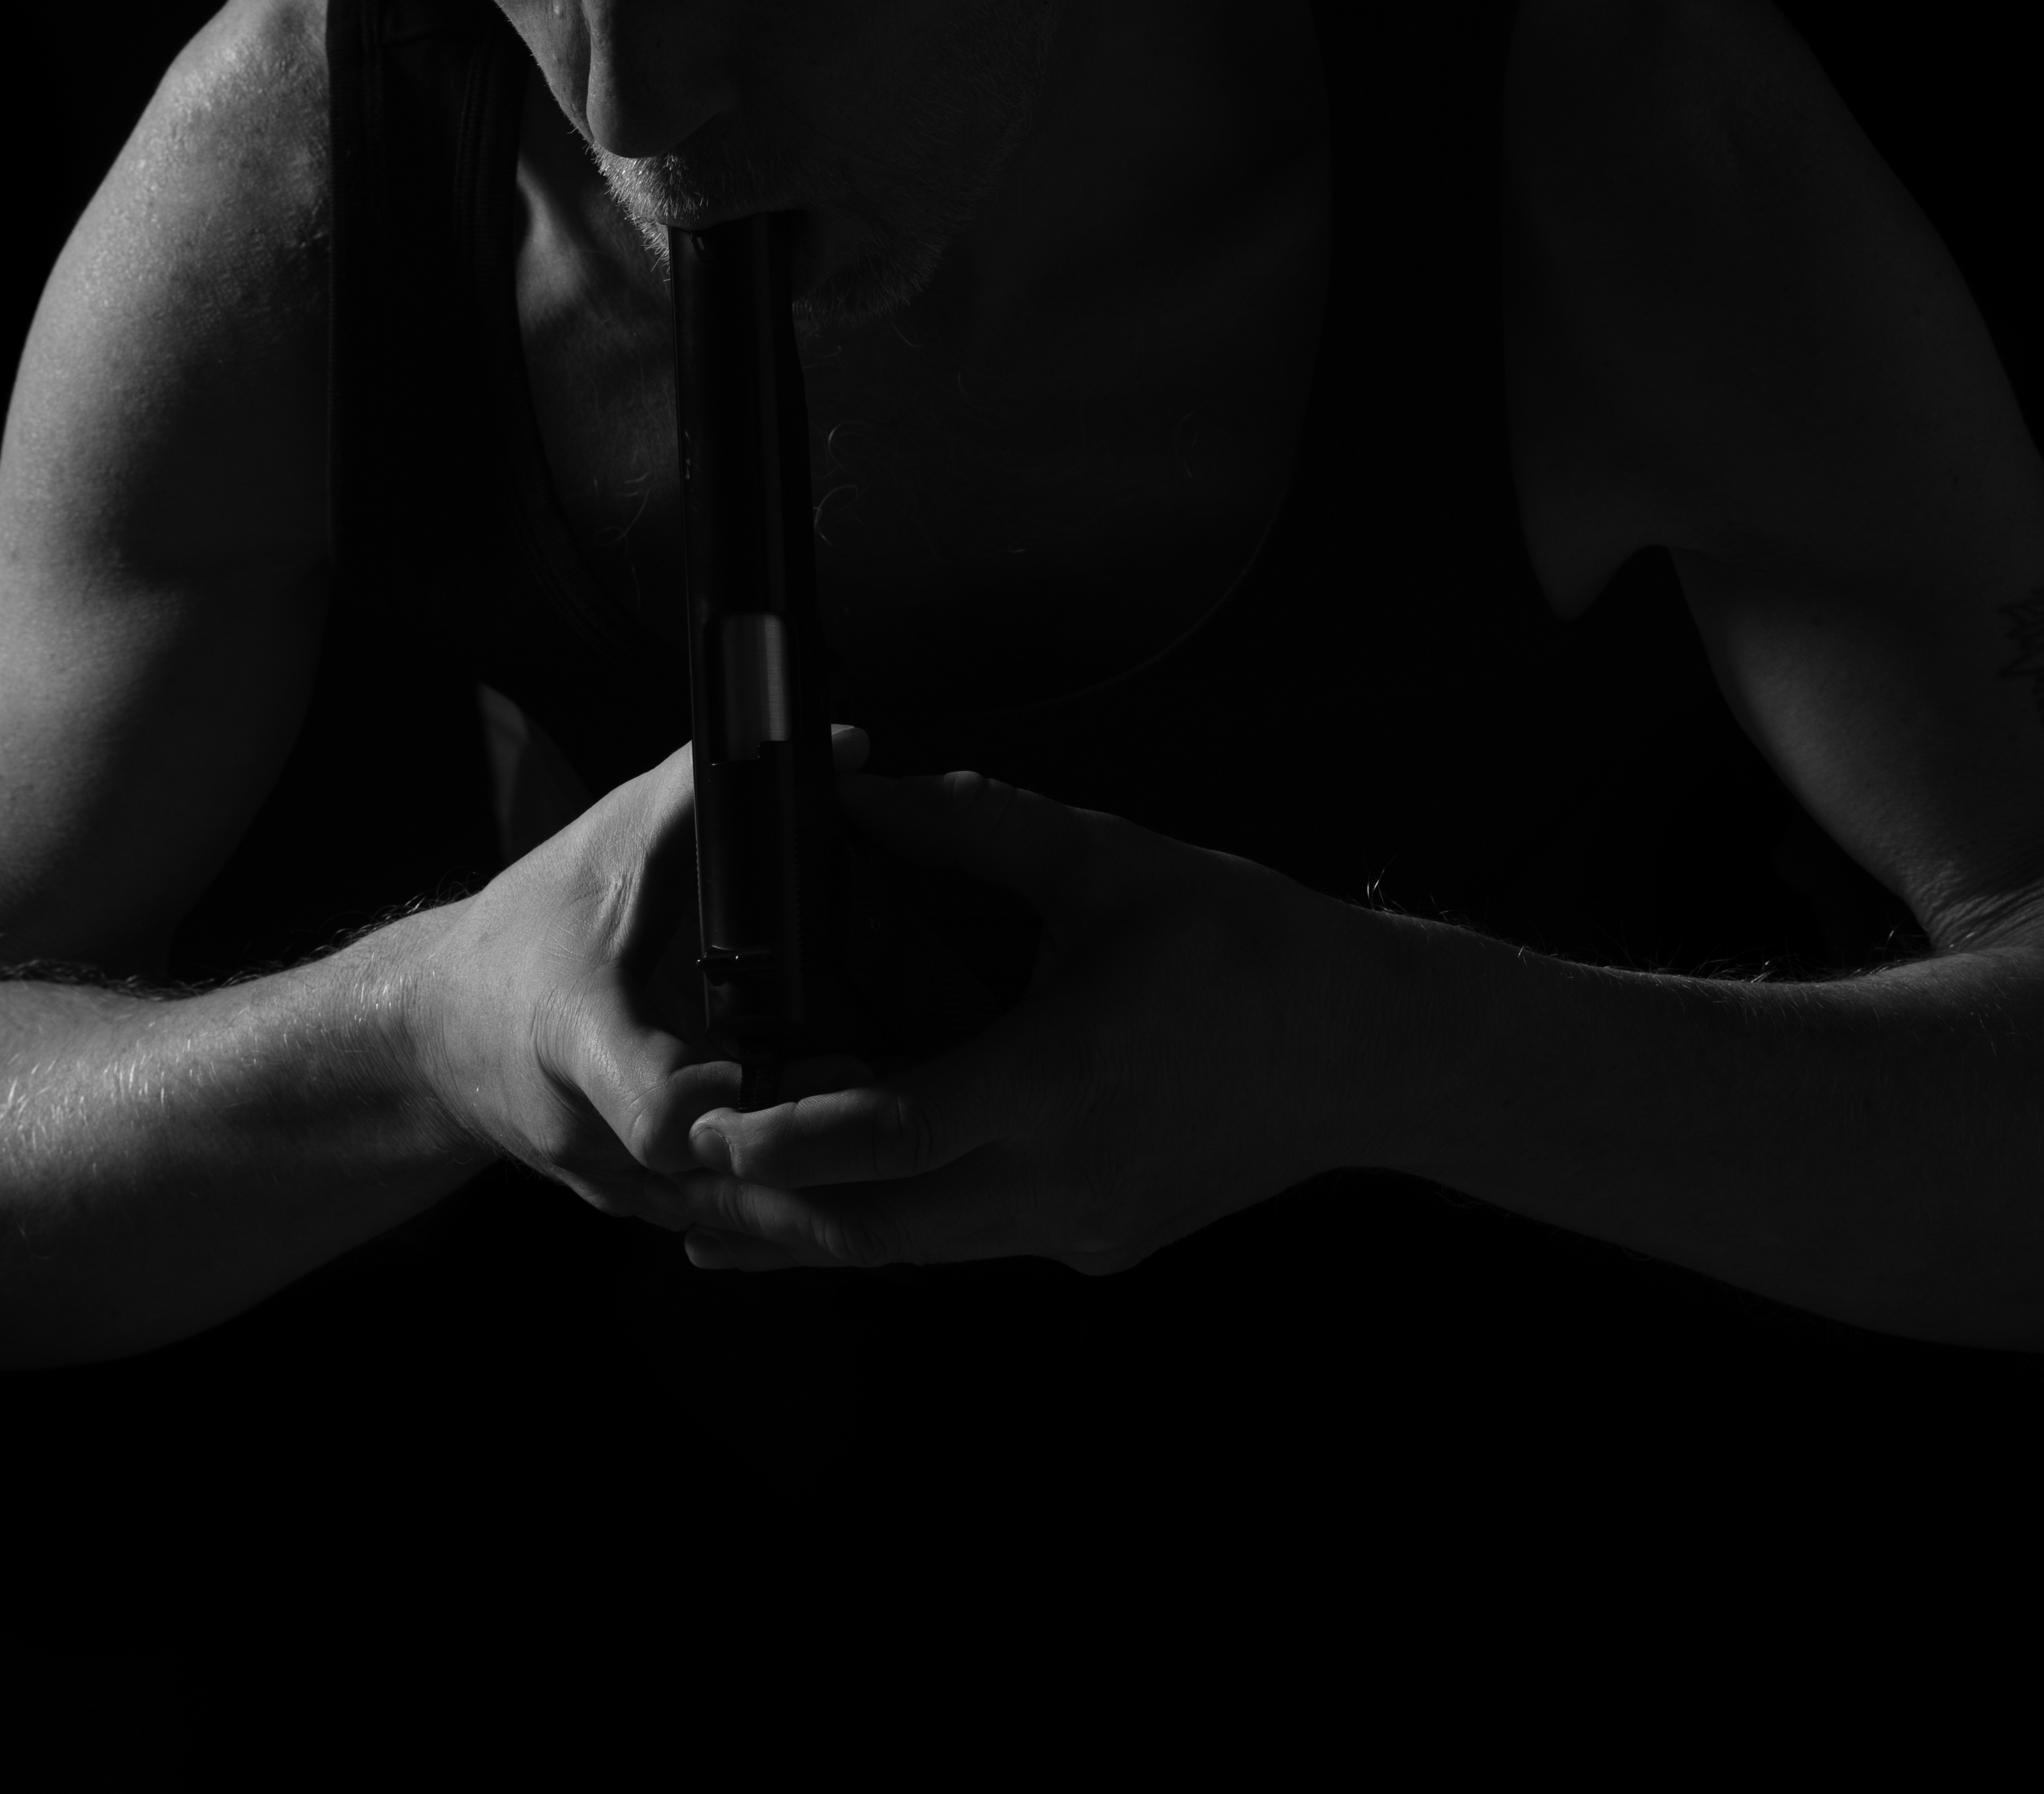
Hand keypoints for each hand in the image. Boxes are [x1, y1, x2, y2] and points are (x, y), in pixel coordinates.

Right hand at [408, 733, 878, 1231]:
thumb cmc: (528, 926)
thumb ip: (708, 790)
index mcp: (574, 1041)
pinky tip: (868, 1170)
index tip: (835, 1065)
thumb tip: (840, 744)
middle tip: (915, 1106)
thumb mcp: (607, 840)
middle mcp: (589, 1134)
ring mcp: (614, 1185)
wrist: (439, 1030)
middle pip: (719, 1180)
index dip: (744, 1107)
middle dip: (819, 1155)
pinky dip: (791, 1197)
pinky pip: (724, 1218)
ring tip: (916, 1144)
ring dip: (819, 1189)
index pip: (657, 1110)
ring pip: (731, 1218)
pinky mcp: (641, 1204)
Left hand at [676, 768, 1365, 1274]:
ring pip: (922, 1251)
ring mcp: (1084, 1224)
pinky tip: (854, 1193)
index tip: (705, 1121)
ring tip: (722, 1209)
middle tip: (670, 1183)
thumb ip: (975, 826)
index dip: (791, 1134)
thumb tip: (867, 793)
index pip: (894, 1133)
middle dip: (768, 1211)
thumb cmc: (1247, 945)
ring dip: (824, 1229)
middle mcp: (1064, 1178)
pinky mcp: (1104, 1239)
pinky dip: (902, 1220)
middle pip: (883, 1227)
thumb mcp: (1108, 861)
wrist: (1374, 1050)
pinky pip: (975, 1240)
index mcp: (1061, 1080)